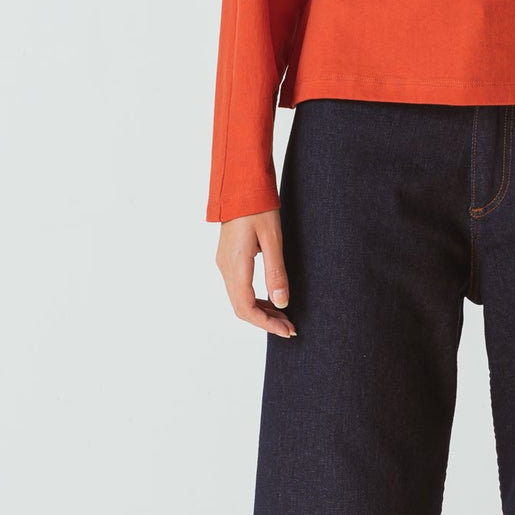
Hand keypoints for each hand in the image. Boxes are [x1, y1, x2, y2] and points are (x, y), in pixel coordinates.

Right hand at [216, 212, 296, 336]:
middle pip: (241, 308)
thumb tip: (282, 303)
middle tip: (290, 327)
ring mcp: (224, 263)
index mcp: (236, 265)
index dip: (267, 324)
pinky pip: (238, 288)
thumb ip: (276, 273)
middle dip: (265, 322)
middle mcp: (225, 268)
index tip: (287, 330)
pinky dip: (254, 299)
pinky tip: (271, 300)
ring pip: (239, 299)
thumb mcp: (273, 239)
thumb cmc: (258, 207)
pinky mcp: (228, 259)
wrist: (240, 185)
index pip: (247, 308)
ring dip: (260, 312)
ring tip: (284, 317)